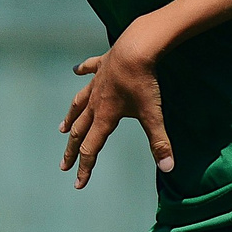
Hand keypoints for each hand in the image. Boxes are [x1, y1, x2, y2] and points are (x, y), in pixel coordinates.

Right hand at [60, 36, 172, 188]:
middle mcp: (95, 102)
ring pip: (78, 104)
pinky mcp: (102, 65)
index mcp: (104, 117)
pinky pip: (88, 69)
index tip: (78, 184)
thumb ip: (159, 142)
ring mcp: (96, 83)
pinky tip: (75, 70)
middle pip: (79, 131)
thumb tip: (168, 168)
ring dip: (70, 117)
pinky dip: (82, 70)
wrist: (137, 47)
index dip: (85, 168)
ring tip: (62, 128)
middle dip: (71, 151)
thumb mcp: (153, 114)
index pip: (91, 149)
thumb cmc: (144, 82)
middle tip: (63, 165)